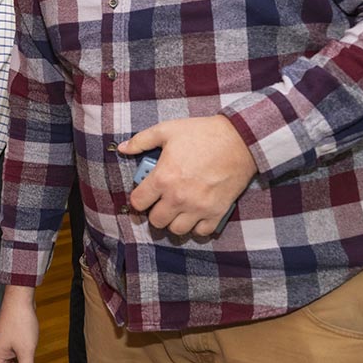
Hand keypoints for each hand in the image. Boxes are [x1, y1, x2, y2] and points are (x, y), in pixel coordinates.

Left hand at [118, 115, 256, 236]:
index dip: (138, 199)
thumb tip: (123, 148)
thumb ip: (141, 141)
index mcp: (163, 178)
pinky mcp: (216, 212)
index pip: (138, 203)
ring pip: (176, 230)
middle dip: (155, 212)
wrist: (239, 140)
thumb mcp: (167, 130)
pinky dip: (197, 226)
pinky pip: (201, 232)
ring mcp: (198, 208)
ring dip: (174, 221)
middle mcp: (178, 197)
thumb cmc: (202, 133)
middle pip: (156, 221)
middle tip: (161, 202)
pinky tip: (196, 213)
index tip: (144, 195)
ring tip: (178, 208)